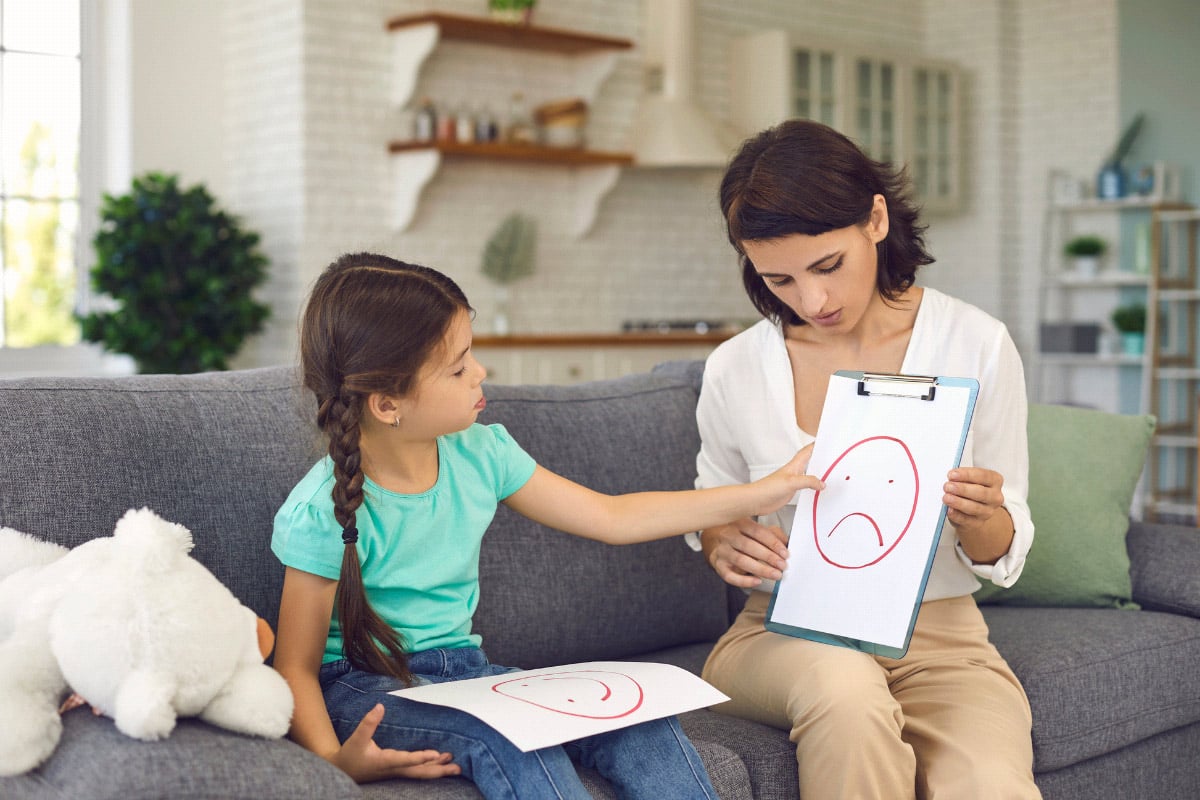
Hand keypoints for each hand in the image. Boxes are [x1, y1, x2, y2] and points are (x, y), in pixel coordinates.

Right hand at [330, 704, 460, 782]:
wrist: (343, 771)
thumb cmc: (350, 755)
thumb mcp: (356, 738)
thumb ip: (368, 723)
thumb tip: (379, 706)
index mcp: (385, 761)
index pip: (405, 760)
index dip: (420, 758)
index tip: (436, 753)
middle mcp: (394, 769)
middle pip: (419, 772)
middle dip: (438, 770)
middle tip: (457, 767)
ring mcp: (397, 772)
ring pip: (420, 774)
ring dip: (438, 770)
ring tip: (455, 767)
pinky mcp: (398, 772)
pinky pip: (417, 773)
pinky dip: (430, 770)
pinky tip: (440, 765)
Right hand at [700, 517, 790, 588]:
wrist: (719, 542)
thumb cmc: (742, 536)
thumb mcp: (757, 530)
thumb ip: (773, 534)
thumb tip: (786, 543)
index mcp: (740, 523)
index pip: (758, 532)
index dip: (773, 543)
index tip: (785, 554)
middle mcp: (728, 535)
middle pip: (748, 546)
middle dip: (768, 557)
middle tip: (782, 566)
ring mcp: (722, 550)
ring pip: (740, 560)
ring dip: (760, 569)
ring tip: (775, 575)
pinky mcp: (718, 565)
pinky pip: (730, 576)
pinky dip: (744, 581)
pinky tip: (757, 581)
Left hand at [752, 445, 825, 514]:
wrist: (756, 500)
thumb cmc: (767, 488)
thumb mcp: (791, 482)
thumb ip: (808, 481)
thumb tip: (821, 483)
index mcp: (794, 465)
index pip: (807, 451)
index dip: (815, 445)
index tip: (824, 440)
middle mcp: (794, 472)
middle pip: (808, 461)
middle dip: (818, 457)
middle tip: (828, 455)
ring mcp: (792, 481)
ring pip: (808, 474)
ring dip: (816, 473)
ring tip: (826, 473)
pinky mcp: (790, 491)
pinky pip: (805, 486)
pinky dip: (812, 486)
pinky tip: (815, 489)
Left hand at [943, 466, 1014, 563]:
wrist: (976, 512)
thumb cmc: (969, 489)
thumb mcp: (969, 480)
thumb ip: (962, 477)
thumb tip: (947, 476)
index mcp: (995, 481)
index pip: (984, 476)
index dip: (968, 475)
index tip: (951, 473)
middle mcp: (995, 498)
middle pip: (981, 494)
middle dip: (963, 489)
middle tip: (947, 486)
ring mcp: (987, 512)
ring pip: (976, 508)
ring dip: (960, 503)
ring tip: (945, 497)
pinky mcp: (976, 524)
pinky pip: (968, 521)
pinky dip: (958, 516)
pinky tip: (949, 511)